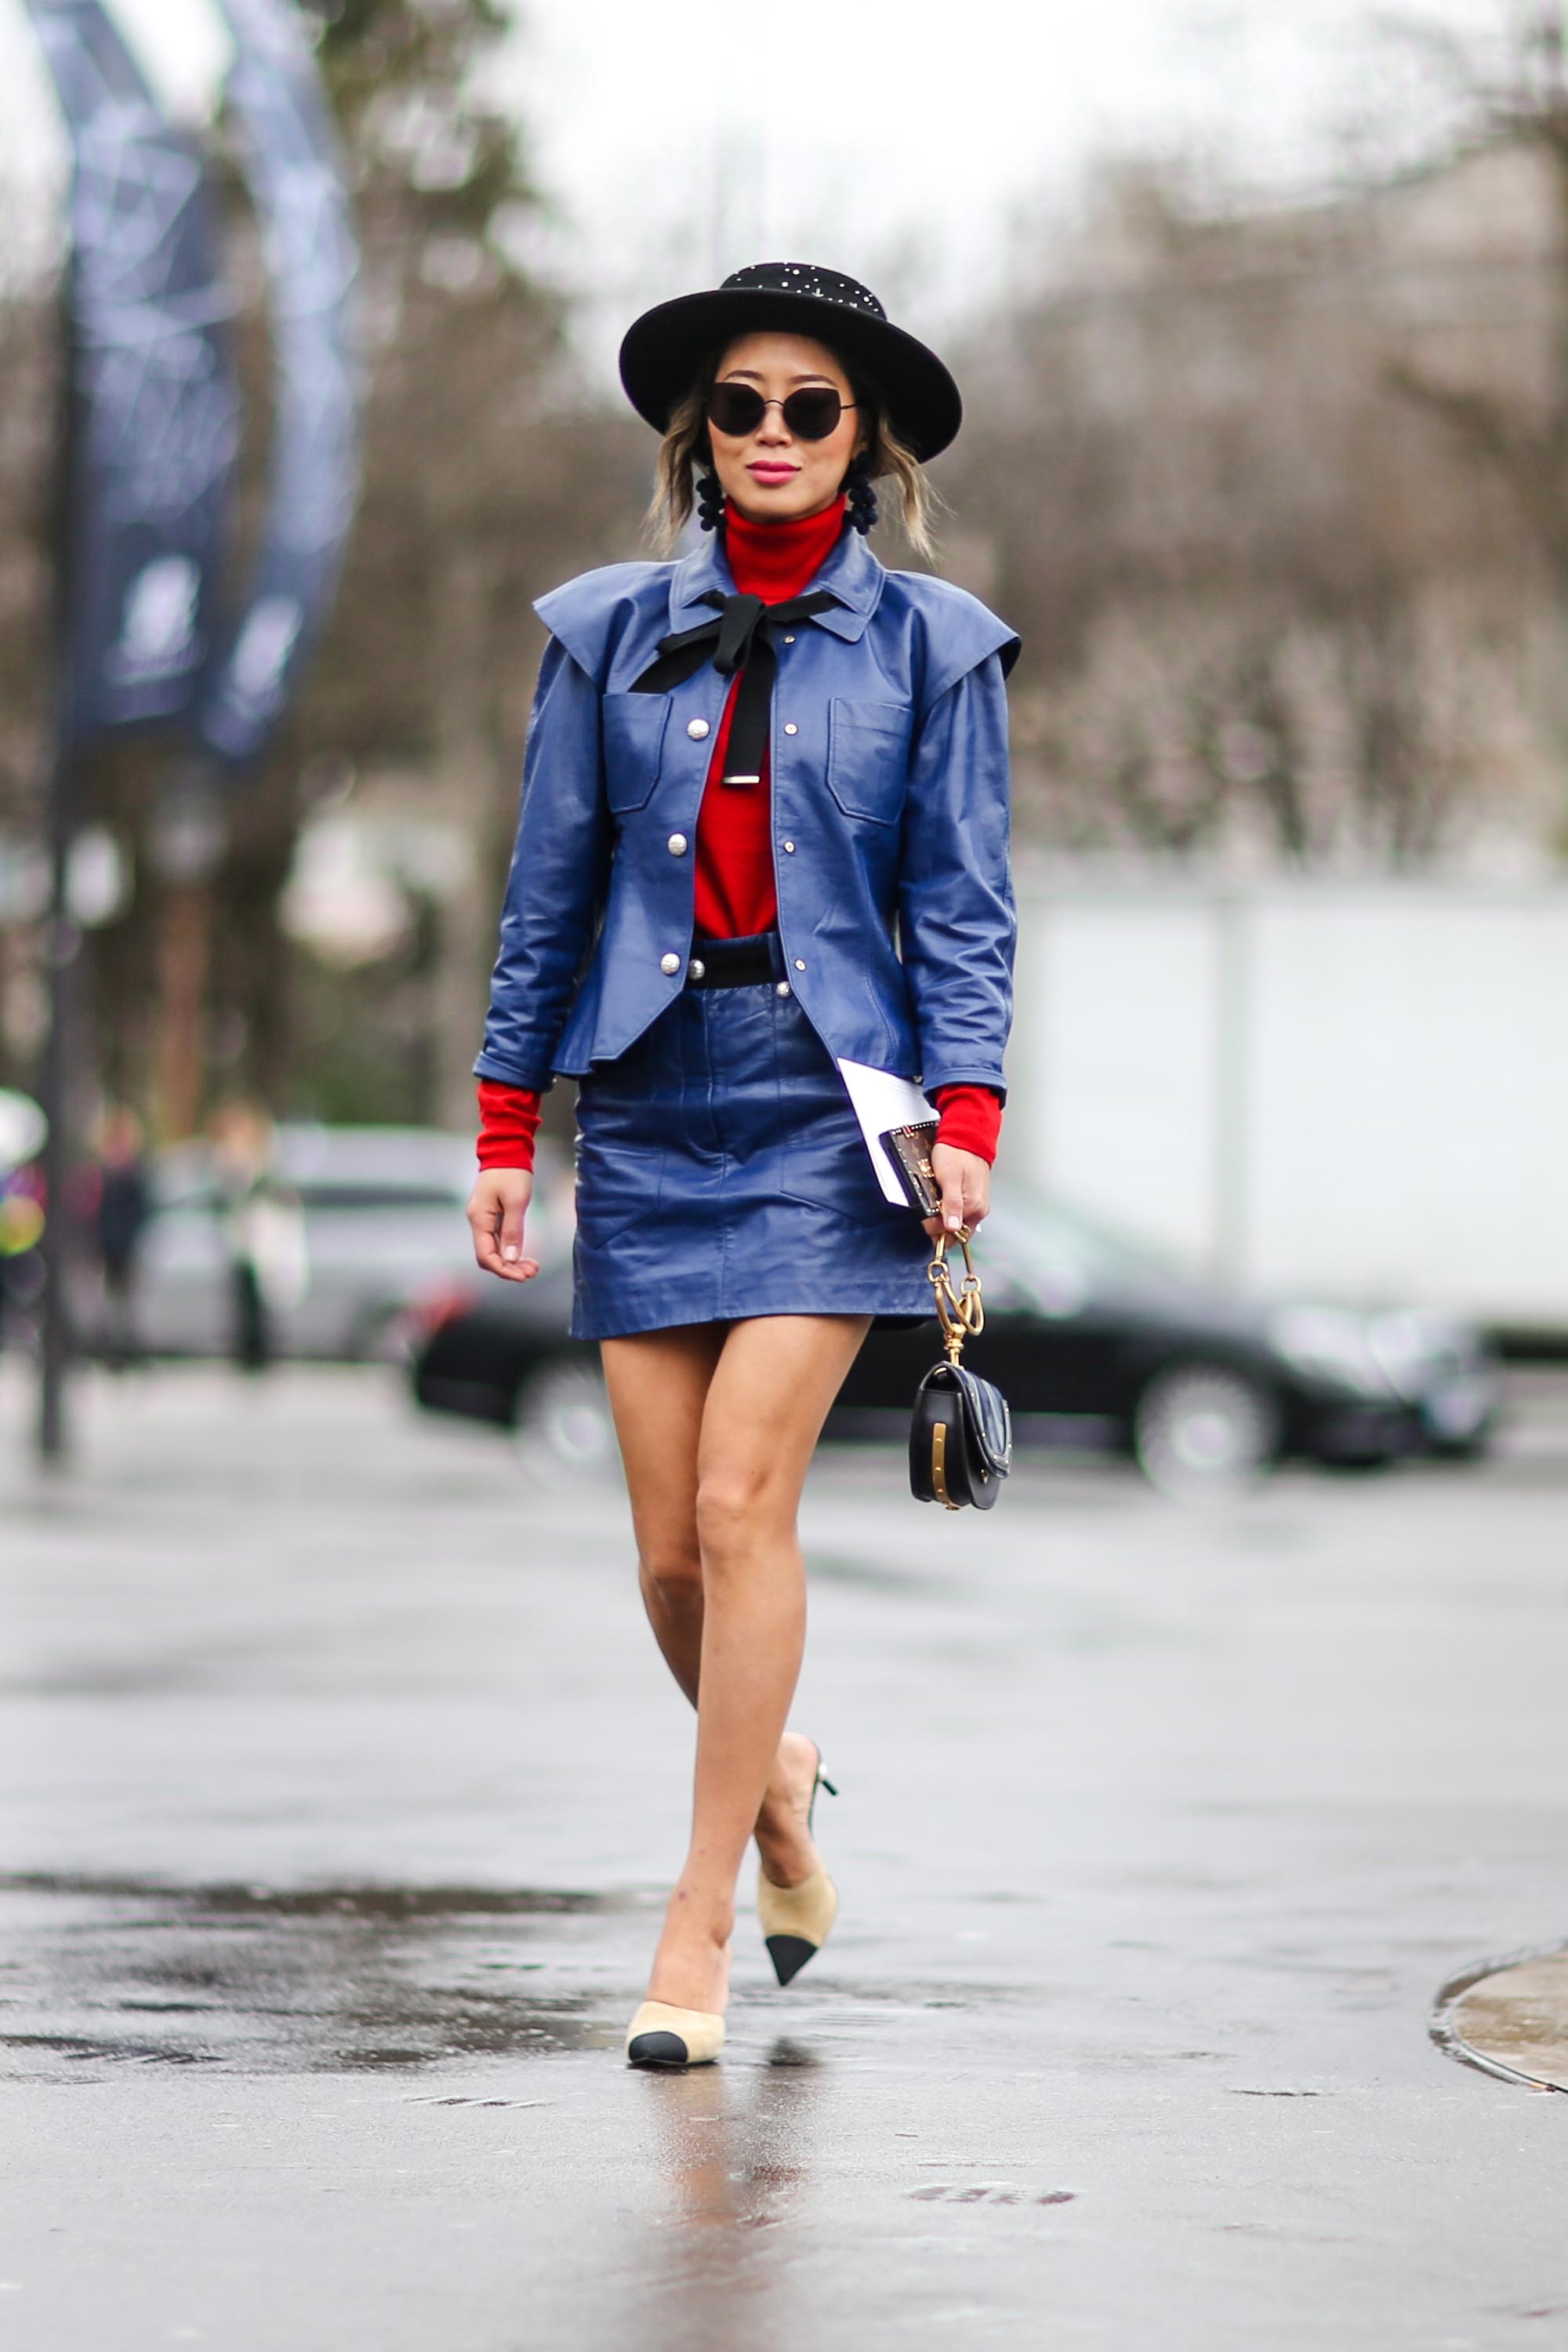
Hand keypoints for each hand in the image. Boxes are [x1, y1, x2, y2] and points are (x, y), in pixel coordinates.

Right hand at [466, 1168, 538, 1282]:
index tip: (522, 1276)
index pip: (486, 1255)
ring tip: (533, 1268)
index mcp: (479, 1219)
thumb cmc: (512, 1173)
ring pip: (495, 1251)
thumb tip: (511, 1258)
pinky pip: (500, 1241)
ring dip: (512, 1262)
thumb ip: (513, 1230)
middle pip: (489, 1256)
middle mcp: (478, 1222)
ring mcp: (485, 1220)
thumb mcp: (516, 1201)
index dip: (502, 1270)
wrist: (507, 1150)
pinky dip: (512, 1251)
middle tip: (532, 1272)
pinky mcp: (493, 1217)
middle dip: (509, 1269)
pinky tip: (526, 1257)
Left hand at [922, 1143, 989, 1244]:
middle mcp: (979, 1209)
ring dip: (943, 1218)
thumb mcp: (949, 1178)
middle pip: (956, 1232)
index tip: (923, 1219)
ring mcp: (978, 1204)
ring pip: (957, 1223)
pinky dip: (948, 1210)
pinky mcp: (974, 1198)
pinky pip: (960, 1212)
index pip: (951, 1233)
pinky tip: (942, 1199)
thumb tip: (953, 1227)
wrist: (966, 1137)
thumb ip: (951, 1204)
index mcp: (974, 1206)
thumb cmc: (956, 1153)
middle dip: (939, 1227)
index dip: (934, 1229)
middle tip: (927, 1212)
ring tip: (935, 1201)